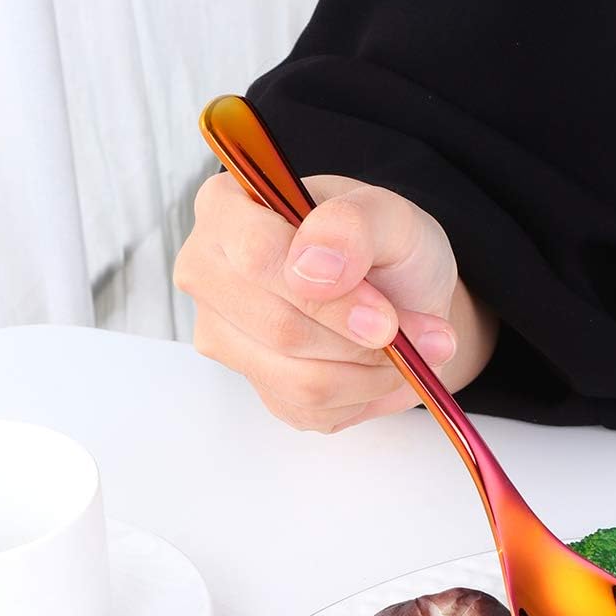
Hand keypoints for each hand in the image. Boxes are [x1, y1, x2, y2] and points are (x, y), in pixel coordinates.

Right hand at [174, 173, 497, 431]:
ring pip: (298, 379)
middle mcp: (209, 274)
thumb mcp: (390, 215)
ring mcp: (226, 337)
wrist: (403, 299)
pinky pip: (311, 408)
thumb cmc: (384, 247)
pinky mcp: (257, 386)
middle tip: (404, 332)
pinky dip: (363, 393)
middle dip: (357, 340)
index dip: (329, 297)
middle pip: (279, 329)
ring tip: (406, 348)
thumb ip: (352, 224)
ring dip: (369, 372)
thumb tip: (312, 265)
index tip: (384, 316)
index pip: (257, 255)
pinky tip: (378, 366)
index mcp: (227, 208)